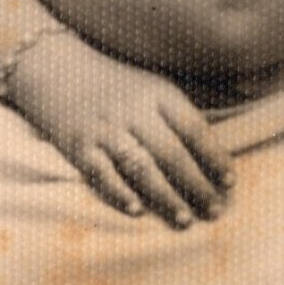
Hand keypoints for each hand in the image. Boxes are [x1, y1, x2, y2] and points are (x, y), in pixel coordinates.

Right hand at [7, 30, 232, 227]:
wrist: (53, 65)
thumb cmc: (113, 82)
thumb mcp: (150, 85)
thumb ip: (176, 115)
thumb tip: (212, 157)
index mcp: (157, 93)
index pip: (193, 128)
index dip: (214, 156)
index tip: (231, 182)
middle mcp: (132, 110)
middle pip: (170, 152)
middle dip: (196, 185)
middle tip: (216, 211)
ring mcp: (104, 129)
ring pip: (140, 166)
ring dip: (165, 196)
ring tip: (185, 219)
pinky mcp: (77, 146)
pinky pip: (100, 173)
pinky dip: (118, 192)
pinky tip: (136, 210)